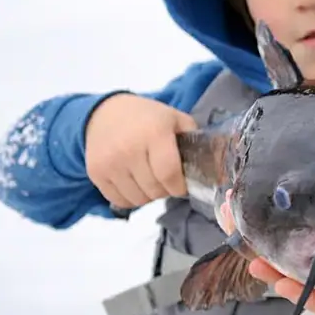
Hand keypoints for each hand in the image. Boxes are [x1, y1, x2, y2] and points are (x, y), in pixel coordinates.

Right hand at [84, 93, 196, 209]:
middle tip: (167, 180)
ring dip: (150, 196)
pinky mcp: (96, 173)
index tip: (183, 185)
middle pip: (155, 189)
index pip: (169, 174)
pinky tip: (135, 183)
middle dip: (166, 190)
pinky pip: (120, 201)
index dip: (180, 187)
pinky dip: (132, 199)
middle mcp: (129, 149)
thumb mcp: (175, 119)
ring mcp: (109, 163)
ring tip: (151, 180)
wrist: (104, 113)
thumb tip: (218, 165)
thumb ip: (195, 139)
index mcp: (153, 134)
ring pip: (138, 200)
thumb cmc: (147, 118)